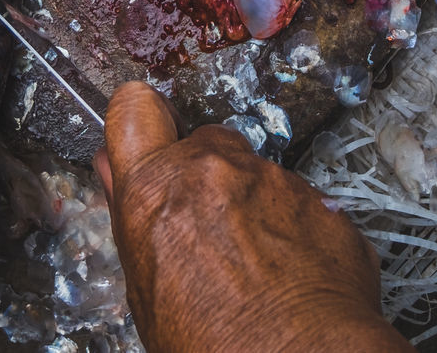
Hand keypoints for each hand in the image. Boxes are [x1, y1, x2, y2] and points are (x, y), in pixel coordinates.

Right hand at [93, 82, 413, 352]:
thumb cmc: (217, 342)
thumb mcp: (145, 288)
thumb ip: (131, 216)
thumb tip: (116, 175)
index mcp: (155, 188)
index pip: (133, 108)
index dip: (140, 118)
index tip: (149, 134)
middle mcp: (212, 168)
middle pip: (201, 139)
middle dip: (203, 171)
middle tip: (206, 223)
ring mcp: (271, 178)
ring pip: (253, 171)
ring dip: (250, 202)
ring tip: (253, 261)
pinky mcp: (320, 198)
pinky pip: (297, 200)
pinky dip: (291, 226)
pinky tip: (288, 270)